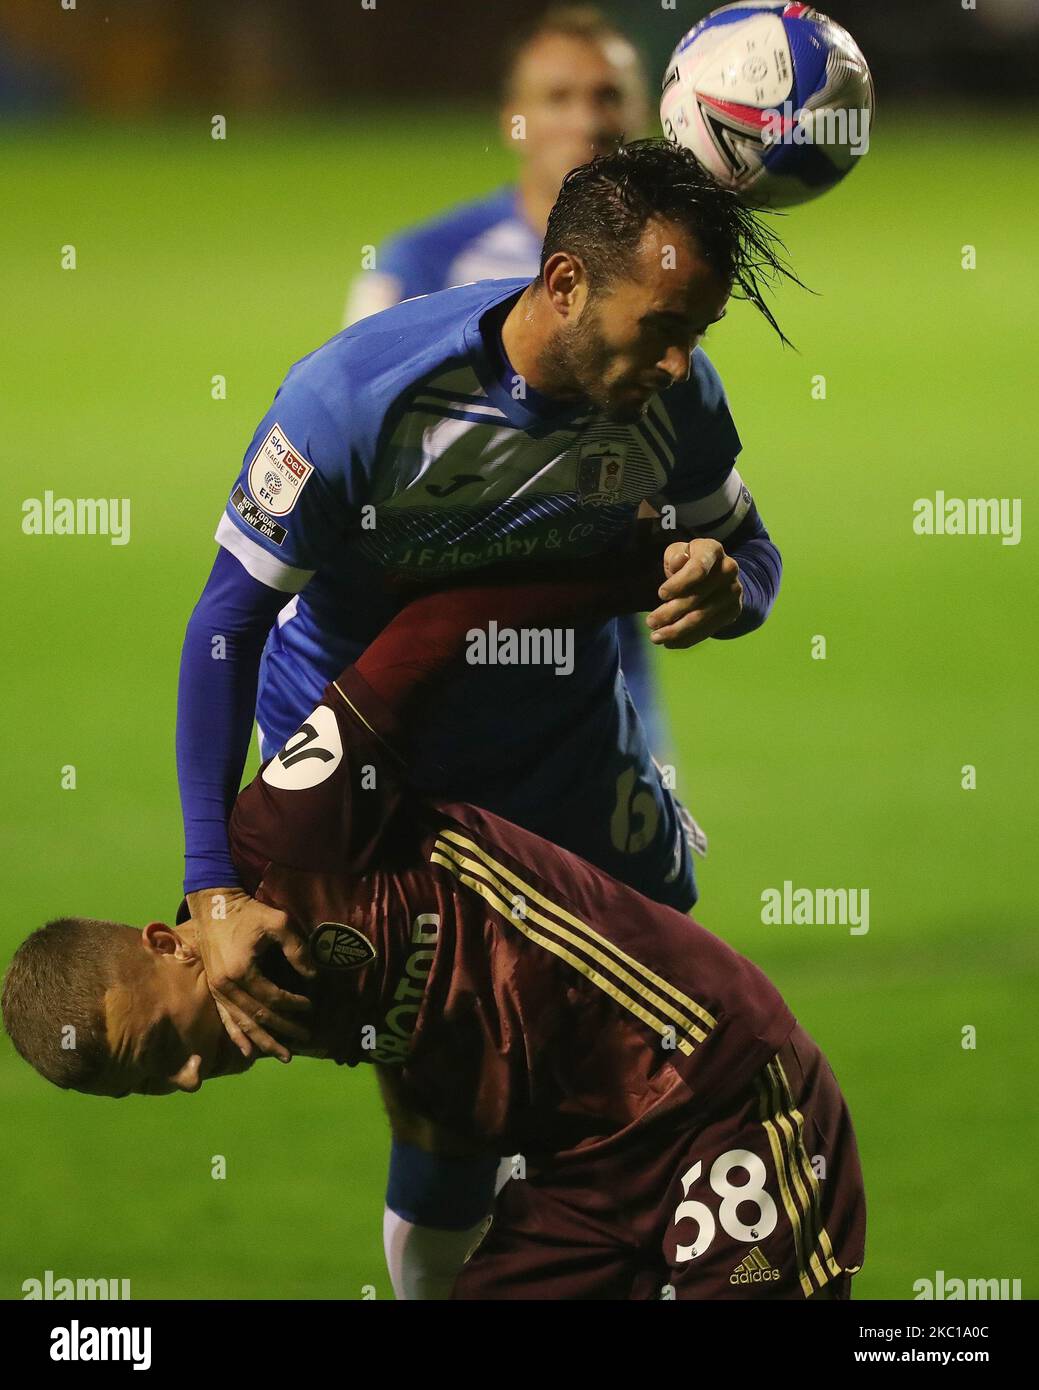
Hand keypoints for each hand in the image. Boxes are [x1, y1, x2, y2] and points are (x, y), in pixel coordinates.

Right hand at [186, 887, 316, 1062]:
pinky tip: (248, 1052)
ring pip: (242, 1023)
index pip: (272, 997)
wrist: (214, 905)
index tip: (312, 1005)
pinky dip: (238, 1036)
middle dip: (283, 1029)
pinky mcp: (213, 989)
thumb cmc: (248, 912)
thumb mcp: (278, 923)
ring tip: (283, 1055)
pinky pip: (226, 1018)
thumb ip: (297, 950)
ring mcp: (217, 990)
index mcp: (240, 971)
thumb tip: (313, 977)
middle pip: (257, 1016)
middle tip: (306, 1040)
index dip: (294, 1004)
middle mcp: (225, 986)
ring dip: (263, 1040)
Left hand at [645, 539, 742, 647]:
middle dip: (670, 612)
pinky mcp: (733, 612)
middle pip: (697, 598)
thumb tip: (679, 562)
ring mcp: (734, 593)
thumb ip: (675, 557)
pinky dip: (686, 638)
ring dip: (676, 630)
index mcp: (713, 550)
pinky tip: (670, 642)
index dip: (679, 584)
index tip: (661, 595)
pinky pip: (707, 630)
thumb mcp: (679, 553)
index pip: (698, 568)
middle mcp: (729, 570)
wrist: (716, 574)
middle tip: (650, 622)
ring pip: (701, 617)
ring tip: (656, 637)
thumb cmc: (688, 560)